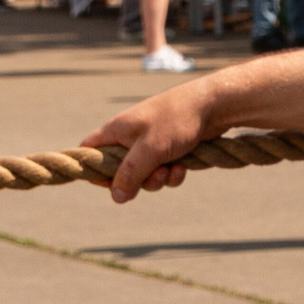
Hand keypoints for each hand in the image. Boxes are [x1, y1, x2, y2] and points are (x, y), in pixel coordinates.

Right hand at [84, 75, 219, 198]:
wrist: (214, 105)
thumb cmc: (176, 120)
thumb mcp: (150, 149)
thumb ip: (130, 174)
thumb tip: (116, 197)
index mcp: (116, 130)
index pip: (89, 152)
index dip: (94, 171)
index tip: (110, 184)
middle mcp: (130, 137)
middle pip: (119, 171)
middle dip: (137, 181)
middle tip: (154, 175)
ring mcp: (150, 144)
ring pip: (144, 175)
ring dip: (158, 179)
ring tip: (171, 169)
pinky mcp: (169, 150)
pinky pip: (163, 172)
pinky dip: (172, 174)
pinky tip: (183, 167)